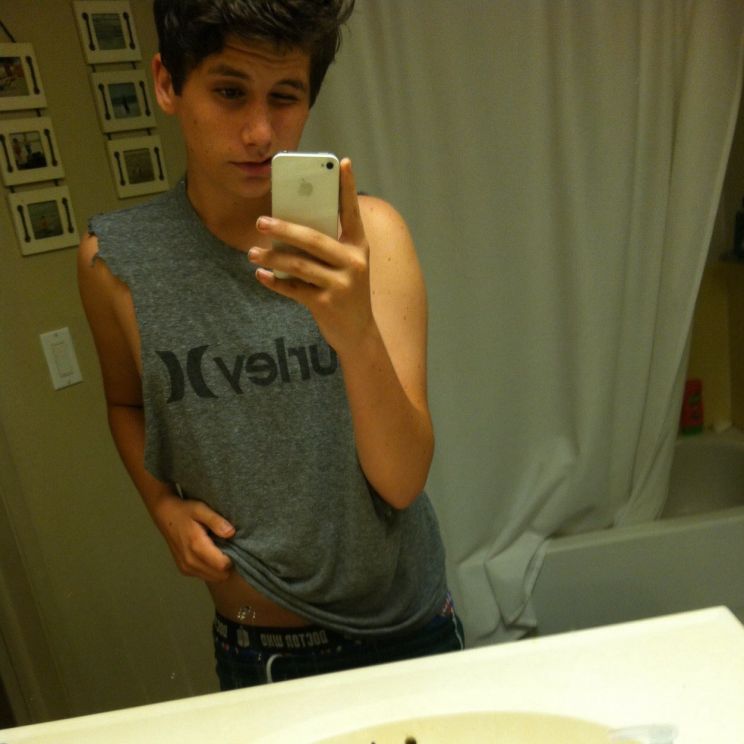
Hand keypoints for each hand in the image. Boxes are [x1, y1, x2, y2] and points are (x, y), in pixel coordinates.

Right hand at [152, 493, 234, 581]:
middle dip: (228, 565)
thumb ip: (216, 521)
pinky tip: (211, 555)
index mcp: (196, 546)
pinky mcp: (184, 570)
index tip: (234, 546)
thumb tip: (231, 533)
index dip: (233, 558)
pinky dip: (211, 570)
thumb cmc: (185, 511)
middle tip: (229, 549)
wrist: (165, 515)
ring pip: (212, 578)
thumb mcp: (201, 509)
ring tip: (220, 551)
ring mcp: (185, 568)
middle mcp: (190, 561)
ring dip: (220, 569)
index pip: (222, 565)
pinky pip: (204, 576)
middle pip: (219, 576)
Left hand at [248, 158, 374, 352]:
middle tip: (261, 221)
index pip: (353, 212)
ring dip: (272, 257)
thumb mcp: (345, 266)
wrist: (359, 333)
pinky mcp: (327, 305)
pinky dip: (275, 282)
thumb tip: (287, 226)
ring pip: (299, 264)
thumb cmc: (346, 291)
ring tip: (252, 252)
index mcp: (359, 247)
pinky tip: (261, 275)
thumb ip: (326, 246)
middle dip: (284, 228)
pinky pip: (294, 289)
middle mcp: (354, 263)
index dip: (348, 187)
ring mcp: (342, 285)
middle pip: (314, 239)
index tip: (341, 162)